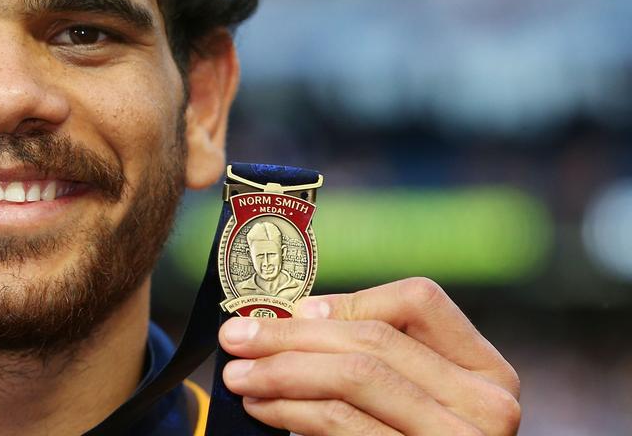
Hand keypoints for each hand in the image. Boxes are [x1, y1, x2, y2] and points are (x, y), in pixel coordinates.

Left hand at [218, 277, 520, 435]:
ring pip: (355, 377)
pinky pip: (343, 424)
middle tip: (237, 337)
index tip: (295, 310)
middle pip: (374, 340)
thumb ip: (374, 356)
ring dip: (282, 371)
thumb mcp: (410, 399)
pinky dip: (291, 410)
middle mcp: (486, 405)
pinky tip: (264, 408)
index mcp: (486, 372)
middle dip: (291, 335)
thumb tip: (298, 314)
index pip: (420, 301)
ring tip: (240, 375)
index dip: (351, 300)